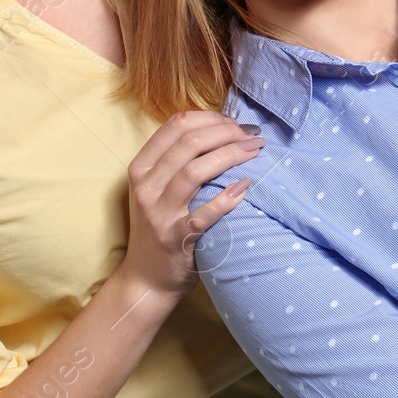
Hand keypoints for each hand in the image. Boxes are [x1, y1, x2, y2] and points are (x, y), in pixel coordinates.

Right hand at [120, 111, 263, 295]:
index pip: (175, 126)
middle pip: (188, 143)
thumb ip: (179, 162)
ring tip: (256, 151)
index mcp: (141, 168)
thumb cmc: (161, 226)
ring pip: (194, 171)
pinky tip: (246, 187)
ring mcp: (158, 214)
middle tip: (253, 136)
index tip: (234, 122)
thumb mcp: (158, 189)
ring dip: (231, 155)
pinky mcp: (175, 239)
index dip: (209, 118)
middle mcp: (146, 187)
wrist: (146, 279)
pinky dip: (227, 198)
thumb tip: (224, 129)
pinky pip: (204, 214)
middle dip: (226, 133)